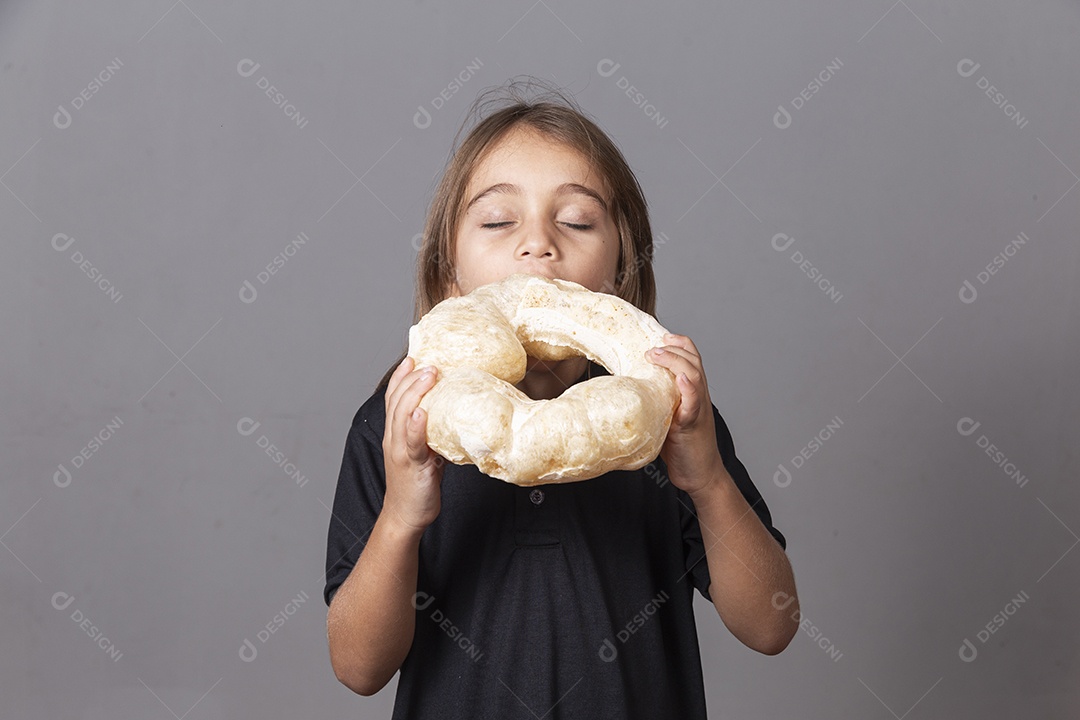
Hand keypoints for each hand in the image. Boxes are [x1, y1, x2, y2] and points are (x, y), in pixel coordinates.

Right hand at [381, 356, 444, 532]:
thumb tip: (460, 416)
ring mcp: (400, 451)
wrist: (406, 515)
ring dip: (414, 392)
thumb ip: (436, 433)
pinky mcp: (412, 465)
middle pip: (397, 400)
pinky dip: (415, 425)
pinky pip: (412, 442)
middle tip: (428, 361)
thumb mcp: (427, 451)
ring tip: (428, 375)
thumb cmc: (419, 483)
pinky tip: (421, 412)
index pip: (393, 398)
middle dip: (410, 378)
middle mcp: (393, 438)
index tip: (413, 356)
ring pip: (402, 415)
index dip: (400, 376)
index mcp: (396, 433)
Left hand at [645, 332, 727, 495]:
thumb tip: (625, 390)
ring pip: (695, 375)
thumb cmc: (681, 447)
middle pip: (693, 359)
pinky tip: (681, 380)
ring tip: (657, 354)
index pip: (690, 356)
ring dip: (675, 361)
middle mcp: (697, 395)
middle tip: (651, 347)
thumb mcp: (666, 416)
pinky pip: (694, 402)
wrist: (700, 474)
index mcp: (691, 391)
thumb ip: (656, 400)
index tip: (659, 336)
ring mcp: (697, 408)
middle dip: (672, 347)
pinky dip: (689, 388)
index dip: (677, 342)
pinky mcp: (693, 424)